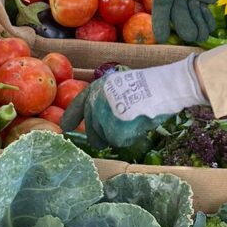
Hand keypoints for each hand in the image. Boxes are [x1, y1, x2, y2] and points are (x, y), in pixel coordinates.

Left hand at [61, 58, 206, 148]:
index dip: (71, 118)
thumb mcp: (120, 85)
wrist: (161, 87)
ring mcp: (102, 119)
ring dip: (119, 135)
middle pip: (92, 131)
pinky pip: (120, 142)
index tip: (66, 128)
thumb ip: (107, 99)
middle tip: (117, 132)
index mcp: (95, 90)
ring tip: (134, 120)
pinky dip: (130, 137)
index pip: (76, 107)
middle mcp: (94, 104)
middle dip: (101, 136)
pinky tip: (138, 125)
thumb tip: (102, 117)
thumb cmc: (149, 85)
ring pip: (106, 138)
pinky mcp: (113, 132)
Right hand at [152, 0, 226, 43]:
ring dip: (197, 27)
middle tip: (193, 36)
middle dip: (185, 26)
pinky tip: (210, 24)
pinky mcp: (203, 0)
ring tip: (204, 33)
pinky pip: (201, 16)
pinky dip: (205, 23)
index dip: (160, 22)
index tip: (162, 38)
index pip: (162, 5)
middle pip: (177, 14)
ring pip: (190, 18)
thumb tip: (160, 1)